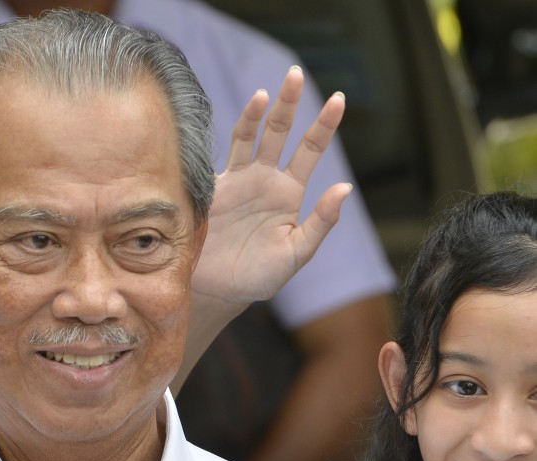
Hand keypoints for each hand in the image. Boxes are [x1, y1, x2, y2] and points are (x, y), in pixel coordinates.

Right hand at [193, 66, 350, 306]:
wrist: (214, 291)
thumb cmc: (258, 277)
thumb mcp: (296, 253)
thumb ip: (320, 223)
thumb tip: (345, 188)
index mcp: (288, 193)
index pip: (310, 150)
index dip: (324, 125)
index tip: (340, 100)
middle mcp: (264, 180)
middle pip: (280, 133)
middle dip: (289, 104)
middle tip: (296, 74)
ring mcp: (237, 181)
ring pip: (249, 137)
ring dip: (258, 113)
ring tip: (267, 91)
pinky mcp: (211, 189)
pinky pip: (219, 157)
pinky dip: (230, 135)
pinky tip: (245, 114)